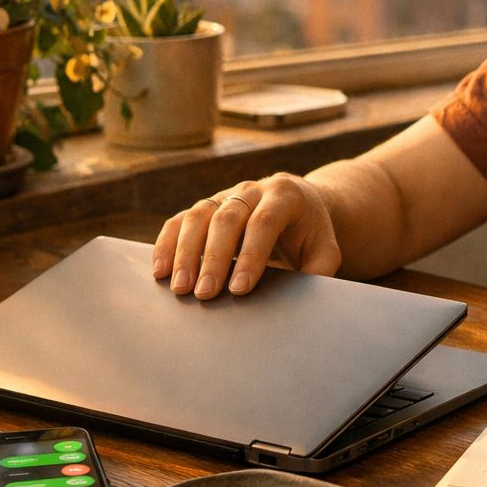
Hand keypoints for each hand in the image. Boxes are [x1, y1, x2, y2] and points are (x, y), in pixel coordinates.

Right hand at [152, 172, 340, 298]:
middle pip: (227, 219)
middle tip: (203, 294)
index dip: (251, 256)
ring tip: (179, 287)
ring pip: (199, 216)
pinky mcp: (206, 205)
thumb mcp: (325, 248)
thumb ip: (319, 270)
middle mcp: (252, 189)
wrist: (299, 202)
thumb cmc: (311, 232)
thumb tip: (305, 297)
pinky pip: (181, 220)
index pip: (264, 223)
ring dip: (185, 253)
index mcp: (285, 195)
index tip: (239, 290)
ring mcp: (226, 194)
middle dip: (214, 258)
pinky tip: (160, 271)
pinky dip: (167, 243)